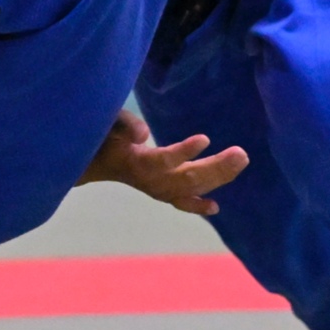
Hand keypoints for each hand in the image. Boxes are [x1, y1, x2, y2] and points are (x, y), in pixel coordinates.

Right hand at [77, 112, 248, 215]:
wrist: (89, 162)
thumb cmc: (100, 135)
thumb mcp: (106, 122)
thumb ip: (123, 123)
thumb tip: (143, 132)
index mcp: (135, 161)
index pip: (162, 159)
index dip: (182, 151)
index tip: (205, 138)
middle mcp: (149, 180)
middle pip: (186, 178)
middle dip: (215, 167)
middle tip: (240, 154)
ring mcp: (155, 188)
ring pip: (190, 188)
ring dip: (217, 177)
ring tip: (240, 161)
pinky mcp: (160, 191)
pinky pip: (180, 202)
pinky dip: (196, 205)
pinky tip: (215, 207)